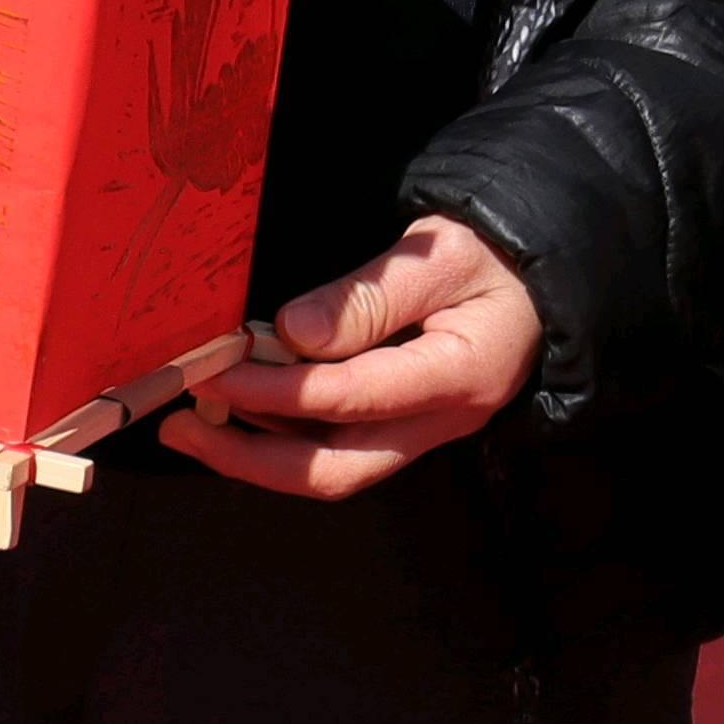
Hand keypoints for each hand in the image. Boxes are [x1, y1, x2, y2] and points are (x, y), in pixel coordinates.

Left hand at [164, 216, 542, 500]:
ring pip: (330, 466)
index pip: (352, 398)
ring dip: (256, 448)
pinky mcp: (402, 425)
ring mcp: (422, 432)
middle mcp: (440, 423)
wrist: (543, 276)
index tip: (217, 369)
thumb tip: (289, 333)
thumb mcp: (440, 253)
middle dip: (249, 457)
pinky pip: (336, 444)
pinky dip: (281, 431)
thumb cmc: (497, 254)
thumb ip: (369, 295)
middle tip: (180, 428)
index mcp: (460, 376)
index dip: (276, 389)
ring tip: (192, 418)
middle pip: (335, 470)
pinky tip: (239, 407)